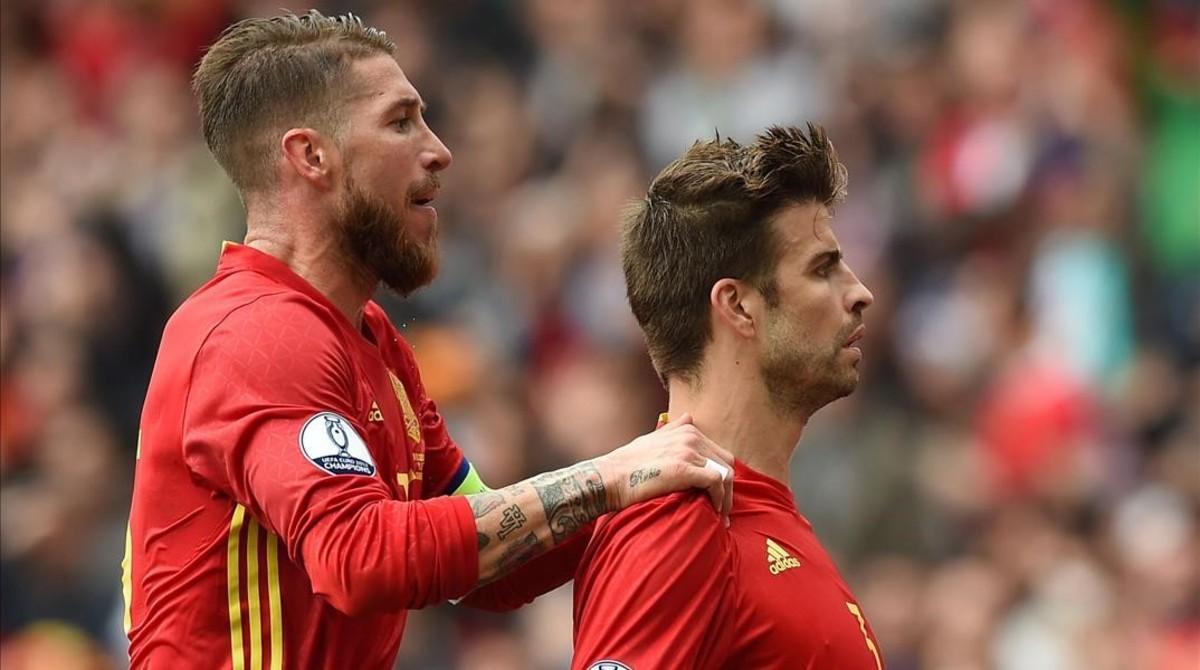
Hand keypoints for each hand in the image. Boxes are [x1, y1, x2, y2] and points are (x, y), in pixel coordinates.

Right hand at [594, 413, 733, 525]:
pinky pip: (716, 482)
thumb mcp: (652, 439)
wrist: (610, 477)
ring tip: (721, 516)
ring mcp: (688, 451)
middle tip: (723, 510)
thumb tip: (688, 416)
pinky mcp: (684, 468)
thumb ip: (673, 429)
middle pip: (727, 463)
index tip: (719, 496)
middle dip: (729, 488)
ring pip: (725, 474)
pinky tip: (714, 511)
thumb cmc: (628, 464)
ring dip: (727, 497)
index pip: (719, 454)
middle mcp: (691, 437)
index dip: (722, 476)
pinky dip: (719, 499)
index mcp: (687, 430)